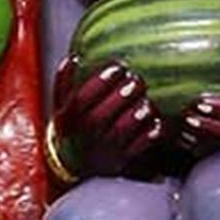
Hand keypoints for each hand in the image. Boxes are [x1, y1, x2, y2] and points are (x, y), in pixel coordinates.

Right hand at [50, 53, 167, 174]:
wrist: (74, 161)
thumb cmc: (72, 125)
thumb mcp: (61, 103)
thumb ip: (65, 80)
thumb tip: (75, 57)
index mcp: (70, 117)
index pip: (82, 100)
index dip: (100, 83)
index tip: (117, 67)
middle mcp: (86, 134)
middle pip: (102, 116)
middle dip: (122, 96)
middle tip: (137, 80)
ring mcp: (104, 147)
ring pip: (121, 132)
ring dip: (137, 114)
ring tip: (147, 101)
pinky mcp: (122, 158)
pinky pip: (139, 147)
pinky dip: (151, 134)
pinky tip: (157, 120)